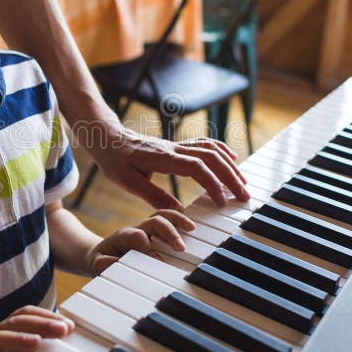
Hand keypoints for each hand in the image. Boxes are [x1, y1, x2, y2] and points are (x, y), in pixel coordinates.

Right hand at [0, 306, 74, 351]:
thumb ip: (37, 340)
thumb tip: (66, 331)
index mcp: (7, 330)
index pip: (25, 315)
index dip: (46, 316)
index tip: (67, 325)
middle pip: (15, 323)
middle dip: (40, 323)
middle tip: (61, 330)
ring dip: (16, 338)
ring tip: (36, 342)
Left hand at [85, 209, 195, 274]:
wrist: (99, 255)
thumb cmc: (100, 261)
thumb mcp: (95, 264)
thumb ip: (102, 263)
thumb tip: (115, 261)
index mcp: (123, 237)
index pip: (138, 236)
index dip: (148, 246)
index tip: (158, 259)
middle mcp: (137, 229)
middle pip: (154, 221)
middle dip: (169, 232)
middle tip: (181, 247)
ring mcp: (147, 228)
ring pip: (163, 216)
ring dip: (178, 220)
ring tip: (192, 228)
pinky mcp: (155, 231)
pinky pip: (169, 220)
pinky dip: (181, 219)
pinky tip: (193, 226)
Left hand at [90, 126, 249, 209]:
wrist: (108, 139)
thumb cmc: (115, 161)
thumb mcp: (129, 182)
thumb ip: (154, 196)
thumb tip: (178, 213)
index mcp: (164, 158)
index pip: (197, 168)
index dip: (213, 184)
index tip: (221, 202)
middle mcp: (174, 149)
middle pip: (211, 158)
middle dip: (231, 177)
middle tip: (244, 197)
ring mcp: (177, 146)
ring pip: (211, 150)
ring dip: (230, 166)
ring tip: (243, 183)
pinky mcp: (177, 146)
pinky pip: (205, 144)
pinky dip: (221, 151)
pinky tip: (231, 159)